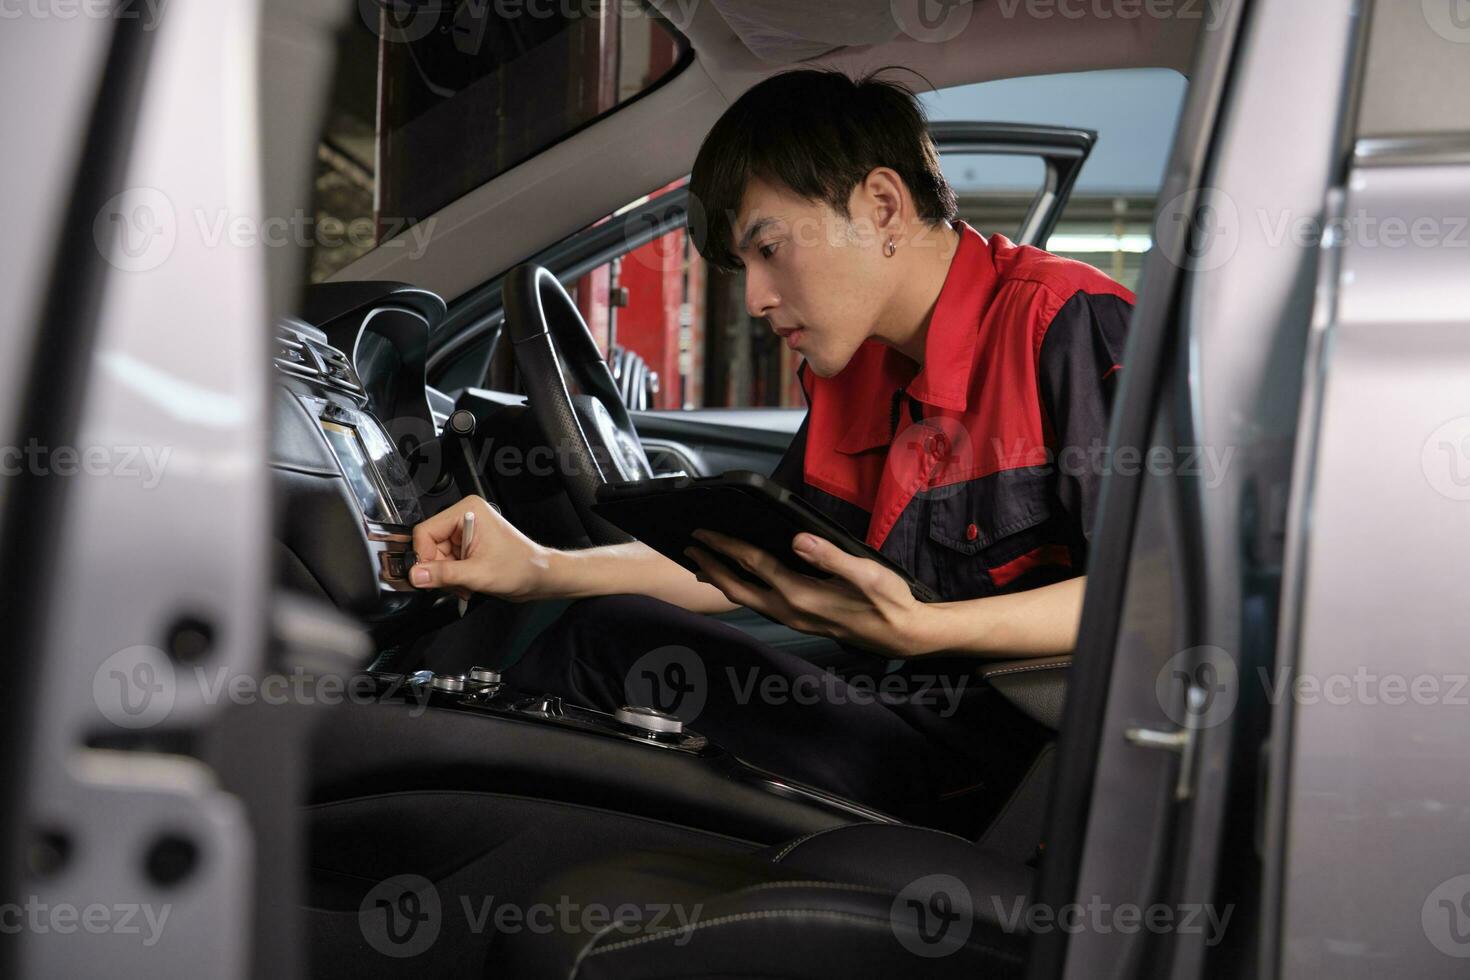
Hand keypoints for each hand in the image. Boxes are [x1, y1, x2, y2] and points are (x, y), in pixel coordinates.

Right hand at [409, 495, 552, 600]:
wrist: (539, 577)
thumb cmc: (521, 567)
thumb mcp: (478, 573)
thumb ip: (444, 574)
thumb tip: (416, 575)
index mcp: (467, 512)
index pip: (425, 531)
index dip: (424, 556)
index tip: (430, 575)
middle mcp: (465, 518)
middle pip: (429, 546)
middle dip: (441, 570)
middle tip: (456, 583)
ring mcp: (465, 533)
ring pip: (436, 558)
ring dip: (448, 577)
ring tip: (467, 584)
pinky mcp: (467, 546)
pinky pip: (446, 563)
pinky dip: (453, 577)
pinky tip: (468, 583)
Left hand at [685, 529, 932, 657]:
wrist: (902, 635)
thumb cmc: (888, 602)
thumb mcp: (865, 573)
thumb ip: (830, 556)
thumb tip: (797, 540)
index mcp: (801, 594)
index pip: (754, 564)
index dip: (726, 546)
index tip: (704, 533)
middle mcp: (790, 610)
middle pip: (738, 588)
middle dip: (712, 566)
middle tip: (690, 548)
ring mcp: (793, 619)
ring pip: (746, 600)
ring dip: (723, 581)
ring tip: (704, 566)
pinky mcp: (800, 621)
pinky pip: (760, 605)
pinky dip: (741, 590)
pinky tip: (741, 583)